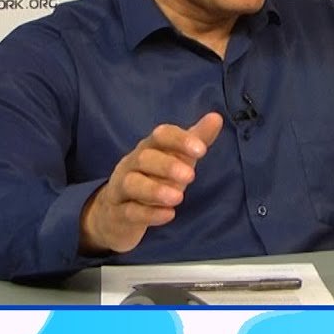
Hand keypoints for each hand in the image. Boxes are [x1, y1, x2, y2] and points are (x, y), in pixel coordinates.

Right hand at [78, 112, 223, 254]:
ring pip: (131, 184)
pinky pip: (129, 212)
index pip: (160, 135)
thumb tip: (216, 117)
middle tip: (191, 176)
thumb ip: (196, 140)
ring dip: (155, 190)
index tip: (202, 150)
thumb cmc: (153, 178)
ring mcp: (121, 189)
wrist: (116, 212)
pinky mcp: (118, 213)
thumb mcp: (176, 158)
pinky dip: (148, 214)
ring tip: (178, 197)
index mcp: (149, 148)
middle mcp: (132, 164)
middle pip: (143, 158)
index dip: (180, 140)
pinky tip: (168, 215)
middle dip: (167, 165)